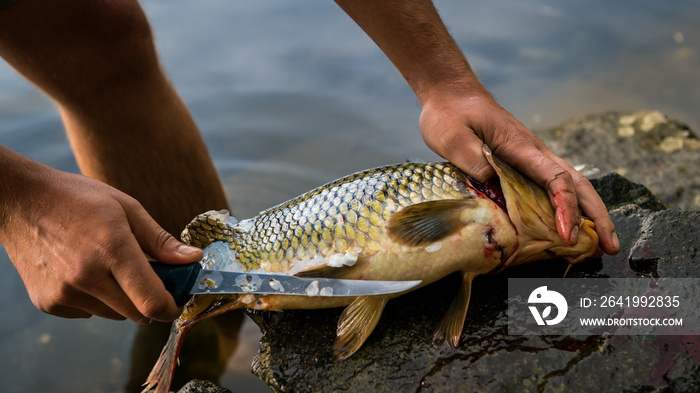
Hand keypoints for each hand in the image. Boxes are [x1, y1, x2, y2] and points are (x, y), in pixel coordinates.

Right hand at [0, 156, 202, 322]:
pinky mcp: (48, 303)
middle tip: (149, 277)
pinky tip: (85, 271)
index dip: (171, 306)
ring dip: (123, 300)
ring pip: (114, 315)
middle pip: (137, 313)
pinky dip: (96, 299)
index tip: (177, 299)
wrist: (20, 201)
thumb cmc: (79, 199)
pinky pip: (88, 313)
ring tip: (110, 266)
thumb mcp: (127, 208)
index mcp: (112, 248)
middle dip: (150, 301)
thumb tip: (194, 260)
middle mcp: (86, 276)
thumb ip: (161, 240)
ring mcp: (64, 293)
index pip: (151, 300)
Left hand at [418, 80, 619, 254]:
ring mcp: (532, 157)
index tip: (567, 235)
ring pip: (572, 185)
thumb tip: (495, 186)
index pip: (555, 179)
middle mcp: (535, 152)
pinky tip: (571, 226)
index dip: (565, 208)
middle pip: (578, 184)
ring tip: (603, 244)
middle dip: (598, 216)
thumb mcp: (453, 138)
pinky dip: (569, 206)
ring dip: (590, 213)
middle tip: (611, 248)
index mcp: (522, 147)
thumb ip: (474, 162)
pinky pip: (554, 186)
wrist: (452, 93)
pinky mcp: (524, 162)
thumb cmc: (450, 114)